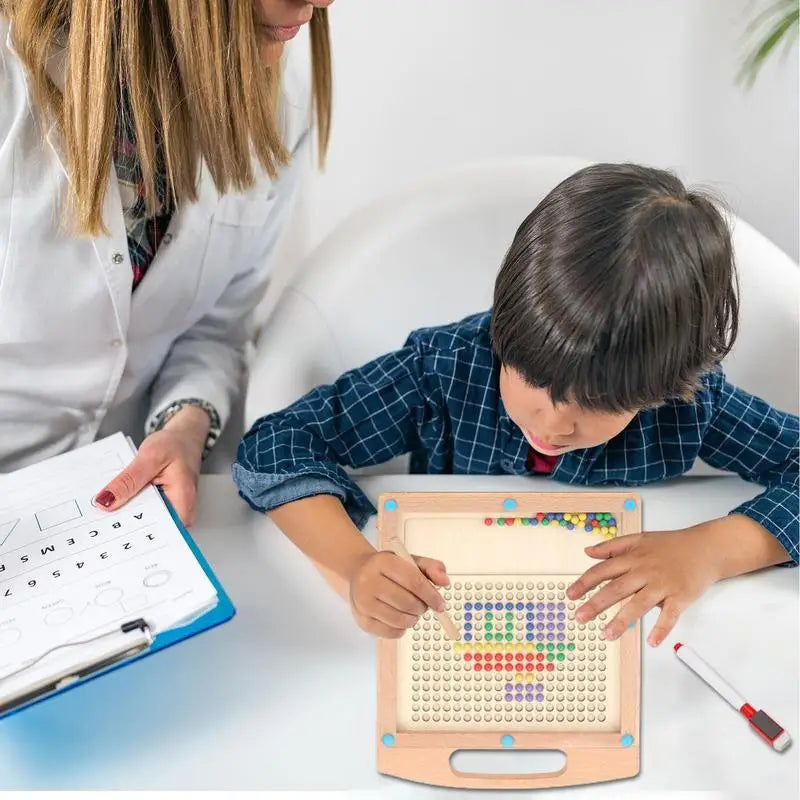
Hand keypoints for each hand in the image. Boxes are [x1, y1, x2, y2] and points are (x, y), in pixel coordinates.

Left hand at [93, 406, 209, 525]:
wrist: (184, 438)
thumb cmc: (175, 445)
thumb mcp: (149, 457)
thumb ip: (128, 481)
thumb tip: (106, 501)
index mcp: (182, 502)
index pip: (156, 531)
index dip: (129, 531)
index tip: (106, 526)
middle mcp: (180, 512)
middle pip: (148, 529)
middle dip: (122, 522)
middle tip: (100, 512)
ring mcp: (171, 510)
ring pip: (143, 521)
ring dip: (124, 513)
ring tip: (106, 503)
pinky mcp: (162, 506)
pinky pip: (142, 512)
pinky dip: (128, 505)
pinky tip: (117, 498)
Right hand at [348, 550, 449, 637]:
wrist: (359, 573)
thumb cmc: (389, 568)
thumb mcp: (410, 560)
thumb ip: (431, 567)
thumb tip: (445, 582)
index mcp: (383, 562)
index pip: (413, 581)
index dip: (431, 595)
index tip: (440, 604)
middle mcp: (368, 581)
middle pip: (407, 602)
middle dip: (422, 607)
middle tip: (423, 605)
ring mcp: (362, 602)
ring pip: (400, 620)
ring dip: (413, 619)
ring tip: (411, 611)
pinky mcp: (362, 620)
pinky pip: (391, 632)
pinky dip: (401, 629)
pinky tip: (400, 618)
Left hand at [565, 527, 724, 647]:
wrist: (706, 548)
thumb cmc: (672, 545)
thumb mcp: (639, 539)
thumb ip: (612, 546)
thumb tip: (588, 551)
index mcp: (633, 558)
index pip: (603, 570)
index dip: (585, 583)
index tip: (570, 595)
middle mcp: (645, 571)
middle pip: (616, 588)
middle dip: (596, 604)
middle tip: (579, 617)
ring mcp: (663, 585)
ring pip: (639, 604)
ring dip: (622, 620)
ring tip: (607, 635)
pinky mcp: (681, 597)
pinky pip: (670, 615)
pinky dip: (661, 628)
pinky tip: (652, 641)